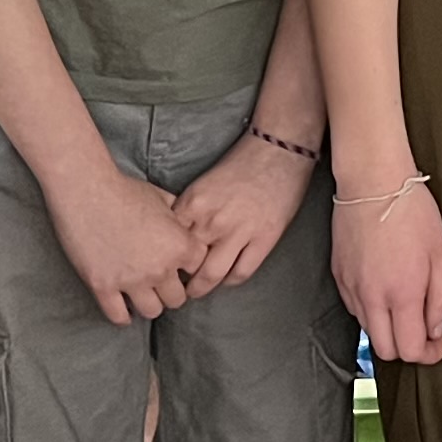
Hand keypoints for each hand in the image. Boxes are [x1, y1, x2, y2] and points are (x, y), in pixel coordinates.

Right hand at [44, 164, 200, 326]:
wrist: (86, 189)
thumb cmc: (125, 189)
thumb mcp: (163, 198)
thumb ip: (180, 218)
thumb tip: (186, 225)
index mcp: (179, 246)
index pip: (198, 271)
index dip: (188, 268)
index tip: (180, 267)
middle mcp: (160, 268)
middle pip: (177, 299)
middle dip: (170, 290)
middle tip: (160, 284)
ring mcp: (130, 280)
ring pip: (152, 312)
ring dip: (149, 303)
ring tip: (143, 295)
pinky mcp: (102, 286)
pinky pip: (118, 316)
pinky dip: (122, 316)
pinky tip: (123, 309)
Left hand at [178, 128, 316, 293]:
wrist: (278, 150)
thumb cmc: (240, 164)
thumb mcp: (203, 185)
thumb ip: (189, 211)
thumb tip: (176, 237)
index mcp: (193, 204)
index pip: (169, 242)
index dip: (165, 257)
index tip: (163, 265)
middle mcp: (212, 221)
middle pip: (186, 263)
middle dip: (178, 279)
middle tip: (175, 286)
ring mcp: (239, 232)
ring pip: (211, 275)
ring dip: (201, 288)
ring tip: (196, 291)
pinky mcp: (264, 239)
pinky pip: (241, 272)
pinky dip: (230, 281)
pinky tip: (226, 279)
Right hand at [335, 172, 441, 364]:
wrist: (372, 181)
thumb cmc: (411, 210)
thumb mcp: (440, 254)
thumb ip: (439, 298)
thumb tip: (435, 330)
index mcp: (402, 293)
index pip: (412, 350)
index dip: (432, 354)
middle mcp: (372, 297)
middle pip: (386, 351)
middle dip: (409, 349)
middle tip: (426, 332)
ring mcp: (351, 288)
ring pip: (369, 331)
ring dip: (389, 330)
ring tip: (406, 306)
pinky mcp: (338, 277)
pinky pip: (355, 309)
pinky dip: (372, 311)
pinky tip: (386, 291)